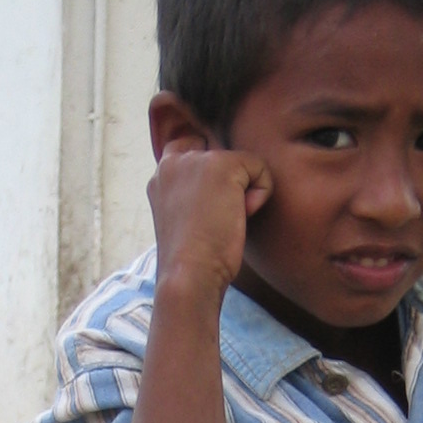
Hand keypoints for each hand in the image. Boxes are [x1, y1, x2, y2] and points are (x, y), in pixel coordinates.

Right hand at [148, 139, 272, 301]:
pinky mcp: (221, 164)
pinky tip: (241, 216)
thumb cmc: (192, 263)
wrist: (189, 275)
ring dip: (245, 195)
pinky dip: (261, 195)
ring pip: (242, 164)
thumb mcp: (186, 221)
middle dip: (231, 186)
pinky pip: (259, 168)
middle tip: (217, 221)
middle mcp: (173, 161)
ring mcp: (196, 160)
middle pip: (222, 156)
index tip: (216, 197)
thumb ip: (196, 196)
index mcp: (161, 177)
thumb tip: (230, 189)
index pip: (190, 147)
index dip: (211, 167)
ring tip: (225, 222)